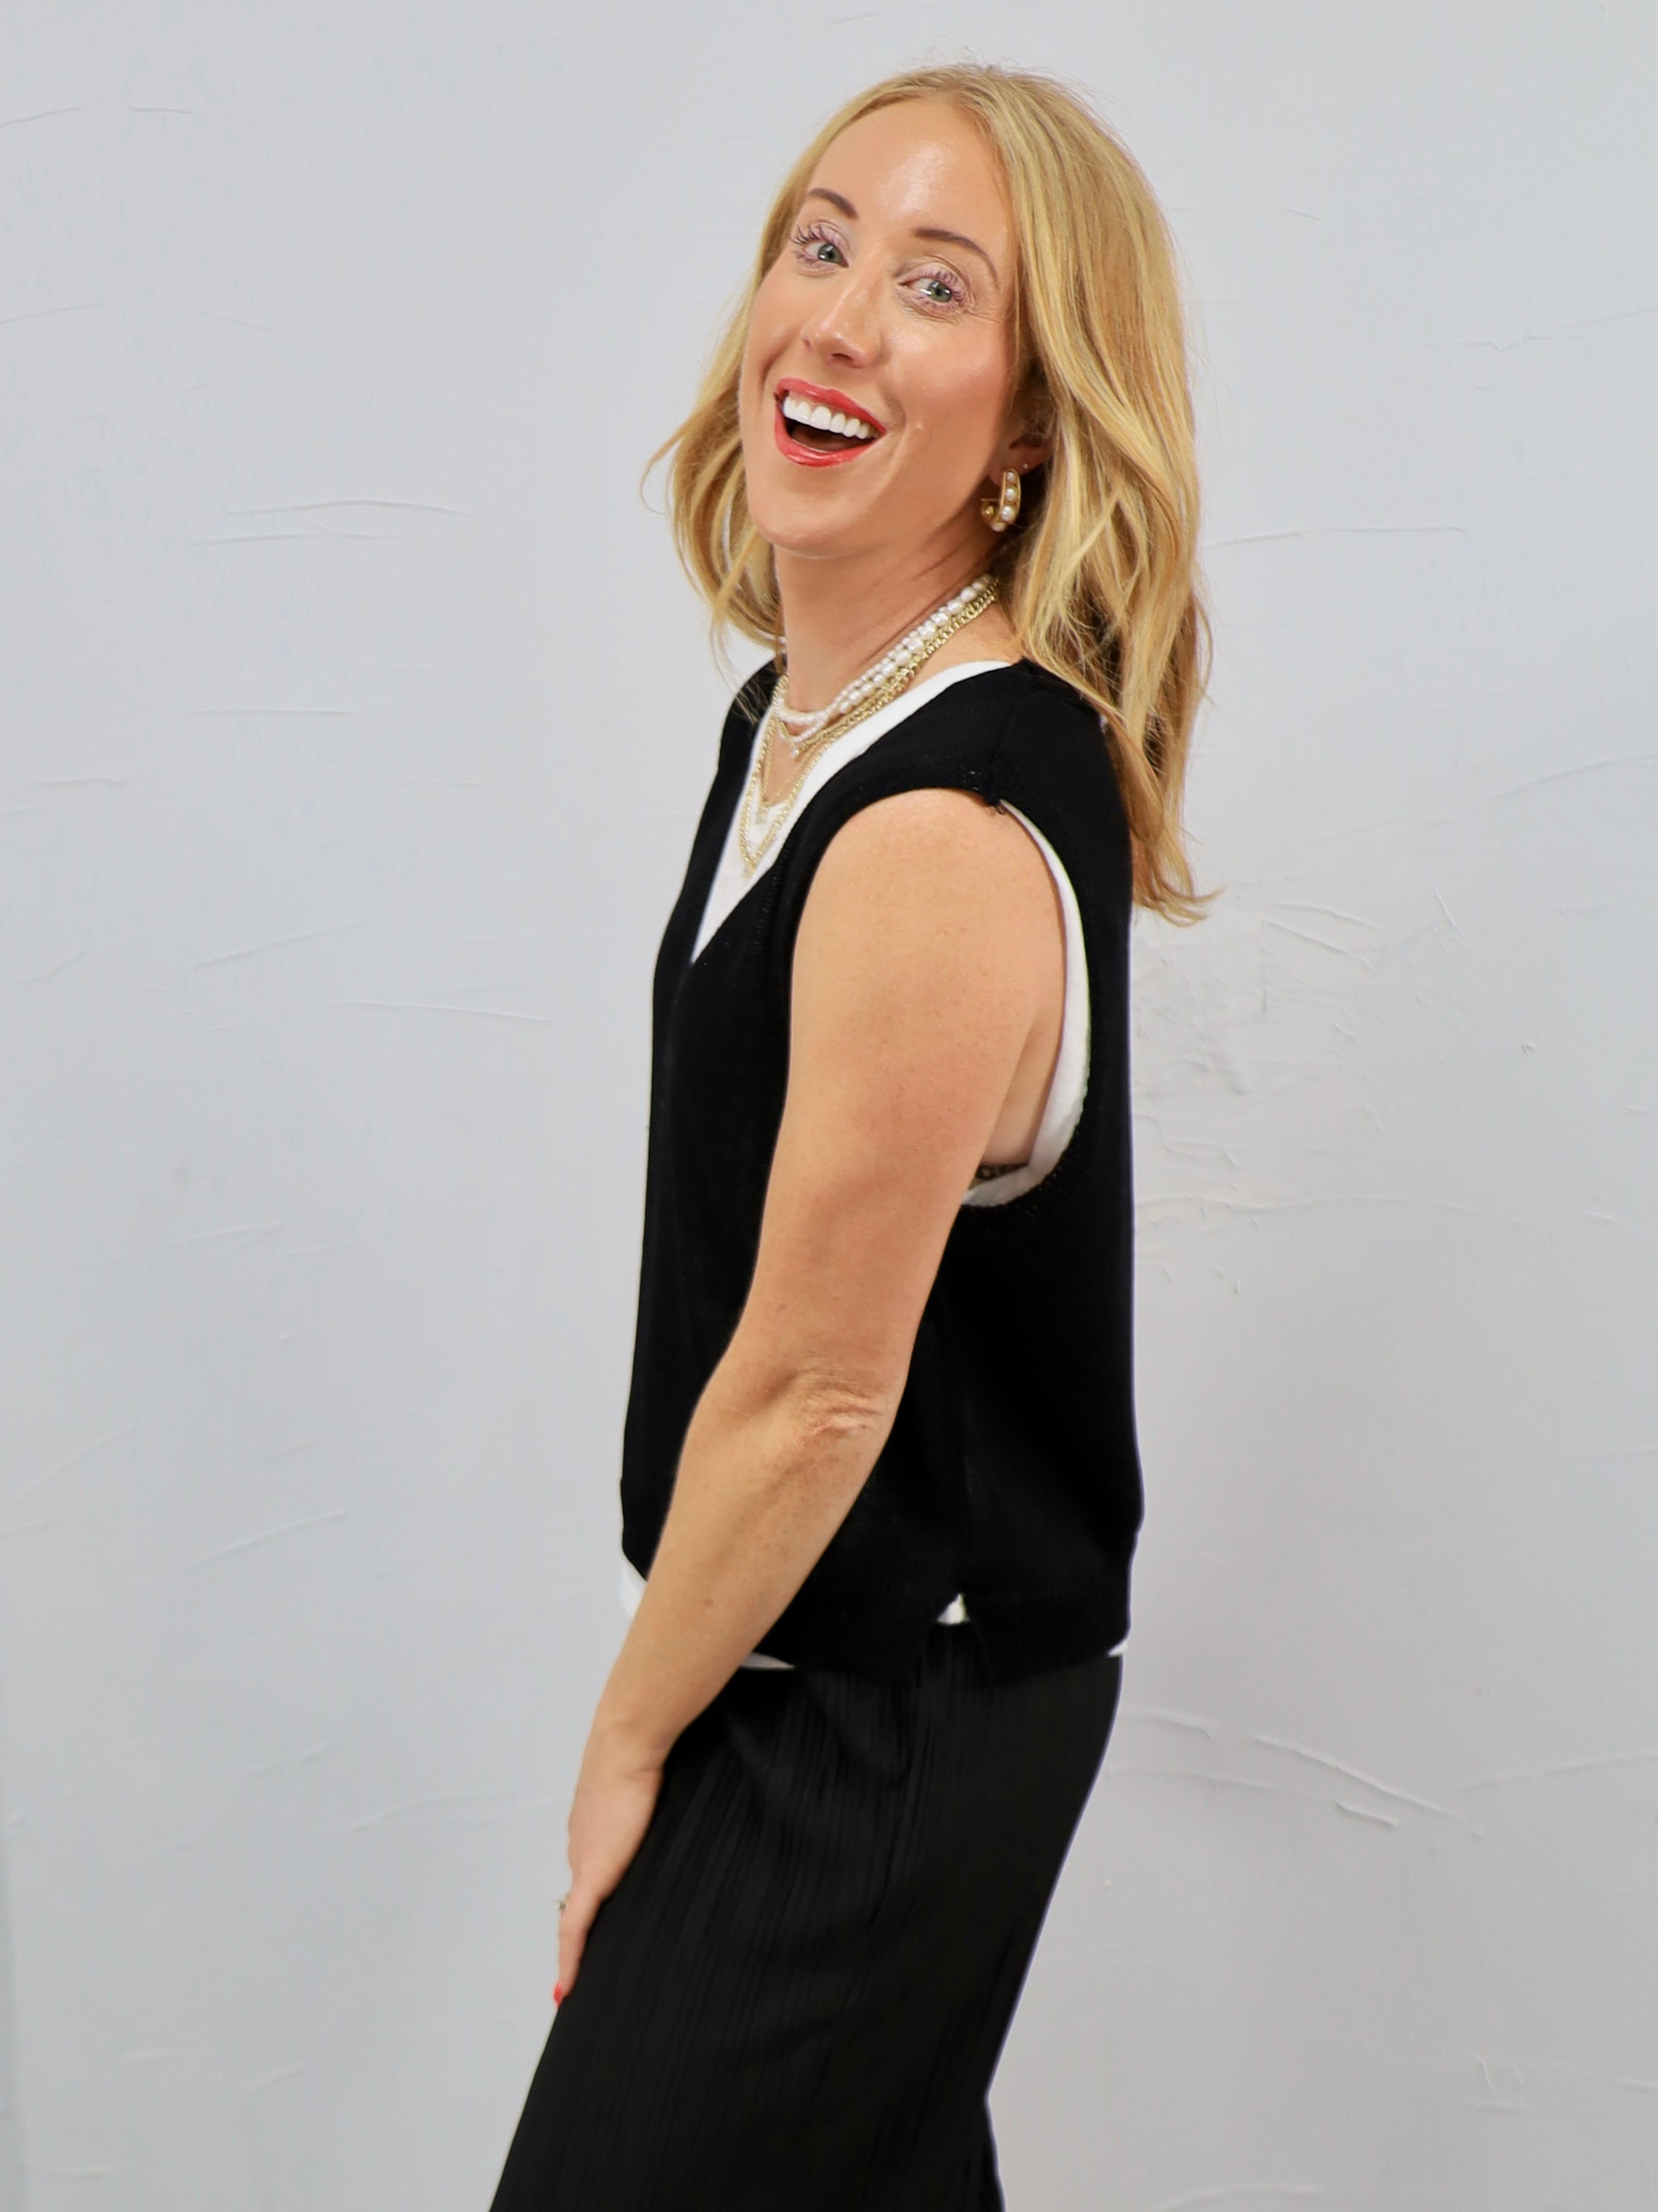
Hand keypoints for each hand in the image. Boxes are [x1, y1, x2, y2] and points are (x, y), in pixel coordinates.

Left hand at [553, 1725, 664, 2004]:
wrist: (628, 1745)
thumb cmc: (647, 1754)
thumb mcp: (651, 1786)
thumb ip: (653, 1804)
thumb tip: (673, 1797)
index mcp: (593, 1827)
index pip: (589, 1871)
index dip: (589, 1899)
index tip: (593, 1922)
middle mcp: (582, 1846)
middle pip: (580, 1899)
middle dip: (582, 1933)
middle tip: (585, 1967)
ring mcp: (584, 1862)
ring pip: (577, 1917)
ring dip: (577, 1949)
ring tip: (577, 1983)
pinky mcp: (592, 1875)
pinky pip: (574, 1929)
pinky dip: (570, 1960)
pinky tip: (566, 1988)